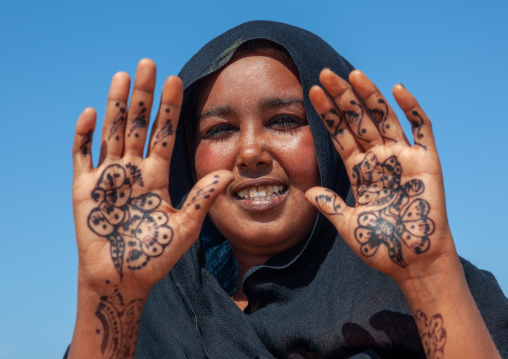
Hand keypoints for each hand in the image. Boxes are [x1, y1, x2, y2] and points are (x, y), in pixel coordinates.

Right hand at [72, 59, 232, 293]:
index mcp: (157, 176)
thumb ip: (203, 198)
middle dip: (144, 96)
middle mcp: (133, 170)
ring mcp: (108, 176)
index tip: (177, 80)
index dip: (170, 109)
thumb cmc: (155, 256)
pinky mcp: (84, 188)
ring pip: (112, 132)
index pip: (164, 134)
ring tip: (122, 77)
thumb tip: (229, 174)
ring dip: (116, 105)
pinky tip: (91, 113)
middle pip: (138, 125)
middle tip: (148, 64)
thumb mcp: (185, 226)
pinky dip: (84, 135)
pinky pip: (82, 156)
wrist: (123, 278)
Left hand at [307, 69, 455, 282]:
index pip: (341, 134)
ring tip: (352, 74)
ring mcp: (403, 158)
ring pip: (384, 119)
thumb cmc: (381, 246)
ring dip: (369, 96)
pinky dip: (412, 109)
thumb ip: (329, 205)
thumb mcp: (348, 224)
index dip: (328, 115)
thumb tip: (307, 191)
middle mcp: (379, 159)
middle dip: (343, 98)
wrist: (412, 262)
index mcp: (360, 170)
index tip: (312, 93)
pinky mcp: (427, 162)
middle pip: (358, 121)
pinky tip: (398, 89)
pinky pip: (421, 130)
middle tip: (325, 74)